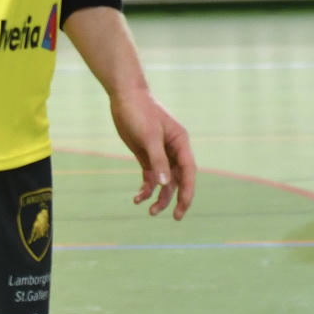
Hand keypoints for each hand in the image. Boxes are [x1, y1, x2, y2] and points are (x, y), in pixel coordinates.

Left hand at [110, 89, 195, 218]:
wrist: (125, 97)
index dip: (188, 191)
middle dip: (177, 198)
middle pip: (180, 179)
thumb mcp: (149, 136)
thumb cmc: (140, 112)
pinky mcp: (146, 154)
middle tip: (175, 217)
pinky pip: (150, 176)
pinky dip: (146, 188)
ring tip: (150, 212)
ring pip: (165, 180)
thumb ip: (157, 160)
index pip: (188, 172)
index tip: (183, 209)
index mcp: (181, 142)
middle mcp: (174, 149)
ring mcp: (160, 153)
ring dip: (159, 196)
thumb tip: (164, 184)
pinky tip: (137, 198)